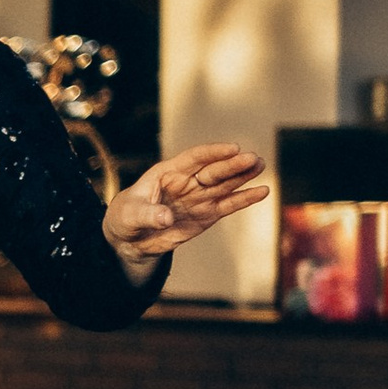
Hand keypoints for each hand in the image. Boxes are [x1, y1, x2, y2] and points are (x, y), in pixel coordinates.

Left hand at [103, 142, 269, 260]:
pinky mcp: (206, 215)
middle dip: (232, 165)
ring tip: (261, 166)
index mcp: (167, 172)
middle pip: (213, 171)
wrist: (130, 239)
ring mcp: (198, 198)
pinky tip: (262, 192)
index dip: (213, 153)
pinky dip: (244, 199)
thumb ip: (147, 214)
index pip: (193, 158)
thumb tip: (166, 217)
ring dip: (243, 176)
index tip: (232, 148)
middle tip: (253, 159)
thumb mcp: (129, 215)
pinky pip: (227, 206)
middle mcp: (187, 182)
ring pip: (224, 185)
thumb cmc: (125, 218)